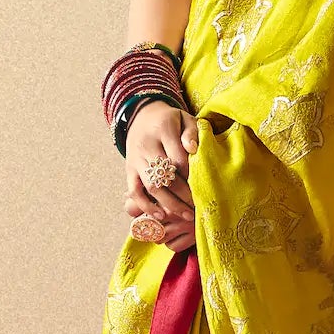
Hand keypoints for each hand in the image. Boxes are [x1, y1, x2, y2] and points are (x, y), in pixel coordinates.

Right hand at [124, 100, 198, 251]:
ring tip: (187, 215)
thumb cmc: (170, 121)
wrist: (142, 117)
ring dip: (170, 204)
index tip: (204, 186)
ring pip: (152, 186)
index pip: (179, 158)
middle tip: (199, 206)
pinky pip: (134, 191)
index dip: (192, 175)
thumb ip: (192, 132)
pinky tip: (160, 216)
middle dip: (184, 194)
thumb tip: (193, 148)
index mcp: (163, 130)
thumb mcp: (184, 118)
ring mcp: (136, 159)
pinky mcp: (129, 170)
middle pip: (166, 175)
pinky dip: (146, 205)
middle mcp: (146, 145)